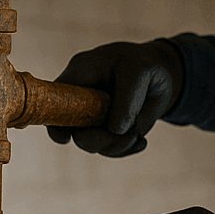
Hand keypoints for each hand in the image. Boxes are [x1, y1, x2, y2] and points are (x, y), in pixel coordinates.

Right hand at [47, 40, 183, 155]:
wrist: (160, 73)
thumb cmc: (142, 64)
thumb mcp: (139, 72)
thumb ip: (127, 99)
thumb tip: (116, 130)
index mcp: (80, 75)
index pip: (55, 98)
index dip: (54, 120)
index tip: (65, 137)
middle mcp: (80, 99)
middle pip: (75, 130)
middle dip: (100, 139)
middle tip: (128, 134)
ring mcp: (93, 118)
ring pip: (93, 144)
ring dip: (117, 145)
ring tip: (138, 134)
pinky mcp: (108, 131)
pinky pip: (110, 149)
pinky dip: (127, 149)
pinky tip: (141, 141)